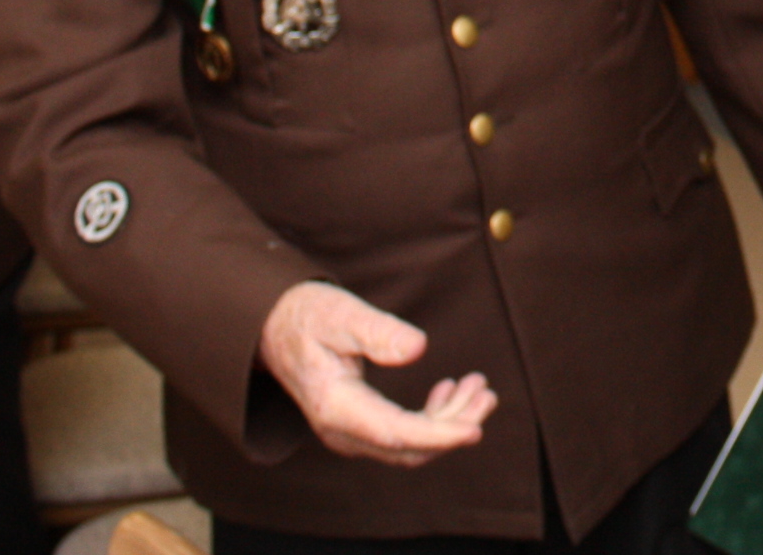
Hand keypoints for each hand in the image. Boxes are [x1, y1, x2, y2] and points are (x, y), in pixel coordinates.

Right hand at [258, 282, 497, 466]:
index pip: (396, 433)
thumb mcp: (340, 313)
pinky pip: (402, 435)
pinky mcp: (359, 424)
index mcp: (335, 408)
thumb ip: (377, 331)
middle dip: (453, 427)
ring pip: (409, 445)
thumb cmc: (307, 316)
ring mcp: (350, 432)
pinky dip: (432, 419)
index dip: (438, 436)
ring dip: (448, 422)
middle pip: (408, 448)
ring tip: (479, 388)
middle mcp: (342, 431)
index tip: (475, 430)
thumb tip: (418, 347)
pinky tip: (450, 391)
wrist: (275, 327)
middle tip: (487, 394)